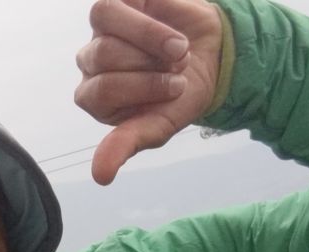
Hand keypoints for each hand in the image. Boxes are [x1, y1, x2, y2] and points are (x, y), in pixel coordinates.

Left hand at [75, 0, 222, 184]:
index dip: (144, 87)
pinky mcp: (120, 1)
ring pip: (105, 23)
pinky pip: (118, 2)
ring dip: (151, 37)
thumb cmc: (182, 94)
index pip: (100, 90)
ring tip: (177, 50)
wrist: (217, 56)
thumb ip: (127, 144)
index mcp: (94, 96)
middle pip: (103, 55)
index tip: (177, 89)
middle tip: (178, 69)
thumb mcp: (160, 125)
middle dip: (150, 64)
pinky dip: (149, 19)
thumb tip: (100, 176)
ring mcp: (102, 27)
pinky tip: (170, 32)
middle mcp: (91, 61)